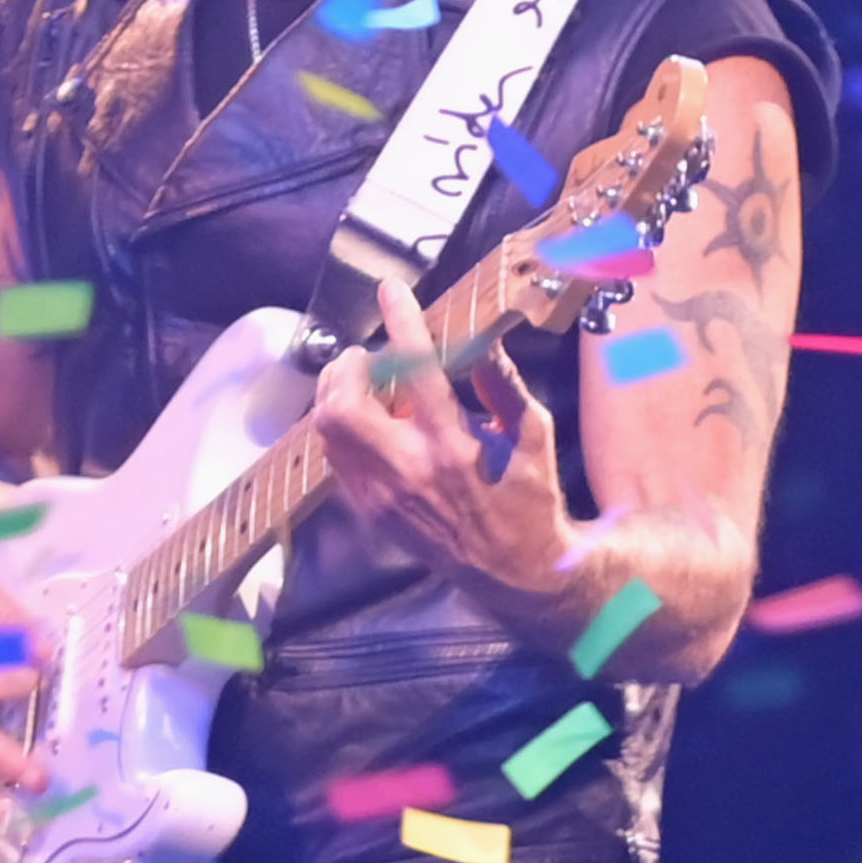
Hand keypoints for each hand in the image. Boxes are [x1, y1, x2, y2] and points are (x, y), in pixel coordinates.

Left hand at [298, 277, 582, 618]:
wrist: (515, 572)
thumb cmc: (530, 497)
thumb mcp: (533, 434)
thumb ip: (503, 384)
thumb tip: (482, 341)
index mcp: (452, 448)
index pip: (415, 372)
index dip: (400, 323)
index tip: (391, 290)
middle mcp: (407, 472)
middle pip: (340, 407)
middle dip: (346, 368)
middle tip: (367, 356)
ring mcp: (381, 496)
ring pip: (328, 433)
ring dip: (338, 396)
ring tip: (366, 384)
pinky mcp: (371, 513)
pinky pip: (337, 459)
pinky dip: (344, 430)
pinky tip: (369, 422)